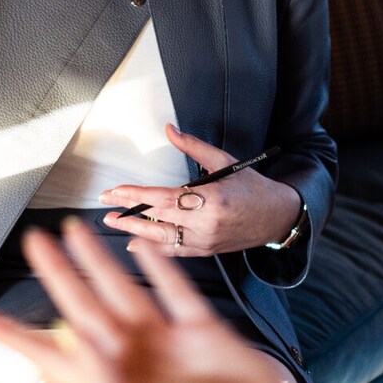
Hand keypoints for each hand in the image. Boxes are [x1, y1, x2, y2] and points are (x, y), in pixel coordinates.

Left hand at [0, 223, 301, 382]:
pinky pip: (175, 290)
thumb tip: (77, 341)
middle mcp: (131, 360)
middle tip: (34, 242)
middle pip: (83, 307)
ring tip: (75, 229)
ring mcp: (166, 343)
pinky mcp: (202, 330)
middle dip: (57, 274)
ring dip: (98, 260)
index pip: (49, 353)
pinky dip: (159, 266)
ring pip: (123, 290)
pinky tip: (141, 244)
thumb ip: (99, 377)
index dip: (14, 335)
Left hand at [100, 125, 299, 255]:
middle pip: (157, 217)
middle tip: (105, 201)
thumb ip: (193, 146)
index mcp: (212, 199)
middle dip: (128, 209)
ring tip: (112, 222)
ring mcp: (206, 241)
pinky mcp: (207, 251)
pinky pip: (175, 252)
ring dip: (133, 231)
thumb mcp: (225, 161)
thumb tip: (169, 130)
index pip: (163, 197)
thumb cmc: (253, 188)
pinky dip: (153, 249)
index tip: (115, 190)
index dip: (136, 194)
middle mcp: (207, 224)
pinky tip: (134, 245)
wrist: (276, 217)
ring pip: (162, 238)